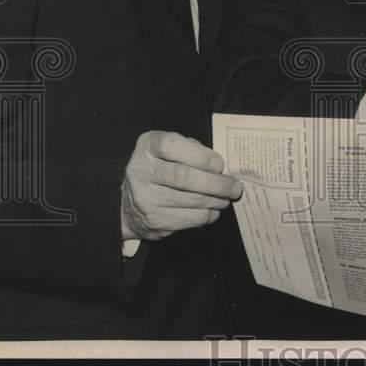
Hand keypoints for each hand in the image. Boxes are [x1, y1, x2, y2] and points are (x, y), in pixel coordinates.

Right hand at [120, 130, 242, 241]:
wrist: (130, 203)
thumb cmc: (161, 168)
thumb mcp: (170, 150)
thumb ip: (191, 150)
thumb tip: (221, 165)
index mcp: (148, 147)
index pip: (171, 146)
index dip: (199, 155)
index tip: (219, 164)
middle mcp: (142, 171)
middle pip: (183, 177)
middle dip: (216, 183)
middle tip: (235, 186)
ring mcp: (146, 198)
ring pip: (190, 200)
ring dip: (216, 200)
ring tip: (227, 197)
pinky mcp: (154, 220)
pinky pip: (189, 219)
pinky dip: (208, 215)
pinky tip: (213, 209)